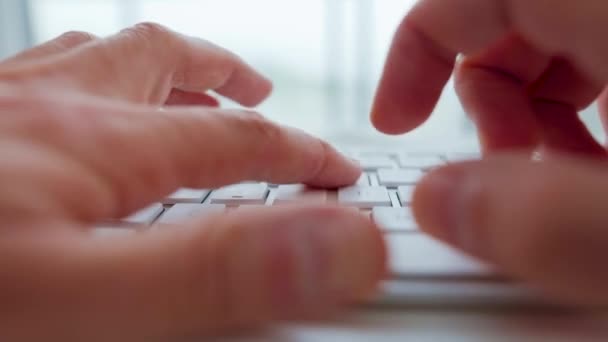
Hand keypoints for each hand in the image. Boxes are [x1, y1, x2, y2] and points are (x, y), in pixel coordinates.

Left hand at [0, 24, 384, 339]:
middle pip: (158, 59)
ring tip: (185, 89)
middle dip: (222, 73)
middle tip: (259, 91)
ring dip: (156, 68)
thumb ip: (212, 270)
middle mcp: (47, 104)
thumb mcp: (78, 298)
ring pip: (96, 58)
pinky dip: (84, 82)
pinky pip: (40, 78)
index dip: (299, 155)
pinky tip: (76, 117)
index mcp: (94, 141)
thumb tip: (339, 246)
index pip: (232, 140)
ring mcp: (0, 107)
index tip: (339, 171)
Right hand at [373, 1, 607, 305]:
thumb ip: (551, 222)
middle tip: (490, 175)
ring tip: (546, 192)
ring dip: (529, 124)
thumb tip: (440, 202)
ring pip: (559, 51)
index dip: (419, 47)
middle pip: (515, 19)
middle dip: (482, 101)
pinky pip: (600, 77)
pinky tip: (584, 186)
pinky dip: (573, 131)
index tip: (395, 118)